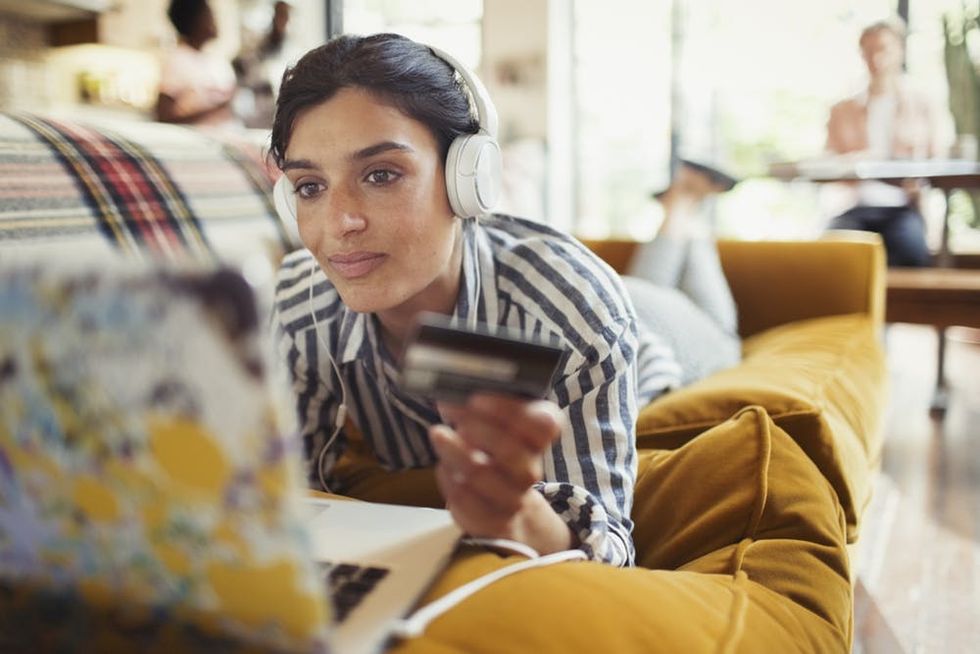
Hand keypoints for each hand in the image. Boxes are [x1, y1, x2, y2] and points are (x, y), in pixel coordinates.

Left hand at [430, 394, 573, 553]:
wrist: (504, 507)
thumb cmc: (495, 453)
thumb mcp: (497, 426)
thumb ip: (485, 407)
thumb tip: (453, 385)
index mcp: (538, 440)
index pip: (544, 424)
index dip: (511, 411)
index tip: (477, 399)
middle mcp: (530, 470)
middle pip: (510, 450)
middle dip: (476, 427)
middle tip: (448, 408)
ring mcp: (513, 498)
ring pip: (481, 474)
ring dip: (454, 450)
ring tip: (438, 434)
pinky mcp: (491, 520)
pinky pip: (465, 498)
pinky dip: (449, 478)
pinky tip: (444, 467)